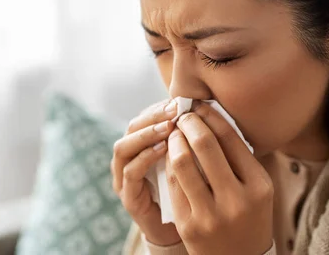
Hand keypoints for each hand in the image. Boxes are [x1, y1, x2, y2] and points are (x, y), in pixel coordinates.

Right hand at [111, 99, 181, 246]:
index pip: (144, 117)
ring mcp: (124, 178)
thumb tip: (205, 107)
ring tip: (168, 126)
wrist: (183, 228)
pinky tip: (163, 149)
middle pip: (131, 127)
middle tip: (174, 109)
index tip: (179, 100)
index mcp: (143, 145)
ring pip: (124, 147)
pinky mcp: (129, 196)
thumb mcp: (191, 157)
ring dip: (146, 134)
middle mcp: (129, 159)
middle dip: (153, 116)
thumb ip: (190, 136)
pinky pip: (130, 172)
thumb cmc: (189, 188)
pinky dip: (145, 158)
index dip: (159, 107)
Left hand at [166, 102, 273, 254]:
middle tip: (183, 115)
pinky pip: (173, 185)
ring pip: (183, 164)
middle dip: (189, 124)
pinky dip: (169, 165)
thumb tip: (213, 118)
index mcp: (259, 186)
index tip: (199, 106)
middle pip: (206, 146)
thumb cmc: (249, 216)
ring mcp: (211, 215)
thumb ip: (241, 158)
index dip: (211, 117)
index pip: (231, 139)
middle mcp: (237, 200)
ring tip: (174, 133)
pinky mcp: (189, 226)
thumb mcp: (257, 188)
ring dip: (175, 142)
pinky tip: (169, 156)